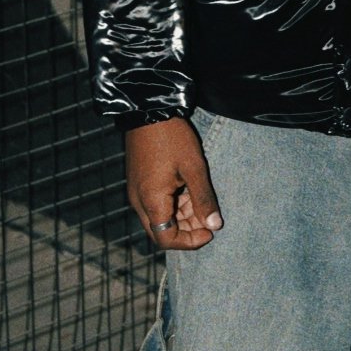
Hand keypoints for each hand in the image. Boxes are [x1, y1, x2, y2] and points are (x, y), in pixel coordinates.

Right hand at [126, 117, 222, 250]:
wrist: (148, 109)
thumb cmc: (172, 137)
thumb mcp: (193, 167)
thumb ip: (203, 198)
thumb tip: (215, 226)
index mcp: (150, 201)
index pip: (166, 239)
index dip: (190, 241)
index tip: (210, 232)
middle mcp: (139, 201)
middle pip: (162, 231)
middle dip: (187, 229)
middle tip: (208, 217)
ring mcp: (136, 191)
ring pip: (158, 217)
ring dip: (180, 216)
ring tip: (201, 200)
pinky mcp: (138, 181)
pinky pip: (154, 203)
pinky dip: (172, 204)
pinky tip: (187, 190)